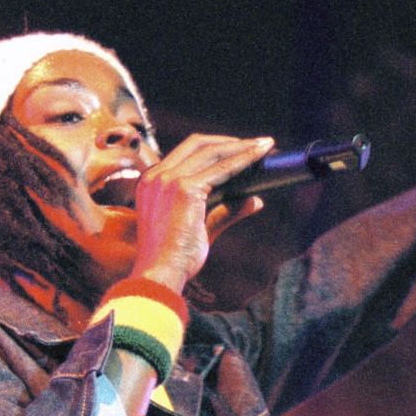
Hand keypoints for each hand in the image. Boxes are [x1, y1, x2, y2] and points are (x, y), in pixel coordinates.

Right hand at [129, 133, 271, 290]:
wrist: (161, 274)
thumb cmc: (176, 258)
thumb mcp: (202, 228)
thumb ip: (225, 210)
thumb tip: (256, 200)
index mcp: (150, 183)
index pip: (184, 154)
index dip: (214, 147)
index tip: (238, 149)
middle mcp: (155, 176)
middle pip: (196, 144)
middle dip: (229, 141)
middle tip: (257, 144)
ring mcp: (167, 180)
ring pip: (211, 151)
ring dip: (241, 147)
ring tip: (265, 146)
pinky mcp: (184, 189)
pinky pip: (221, 168)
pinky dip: (243, 160)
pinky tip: (259, 157)